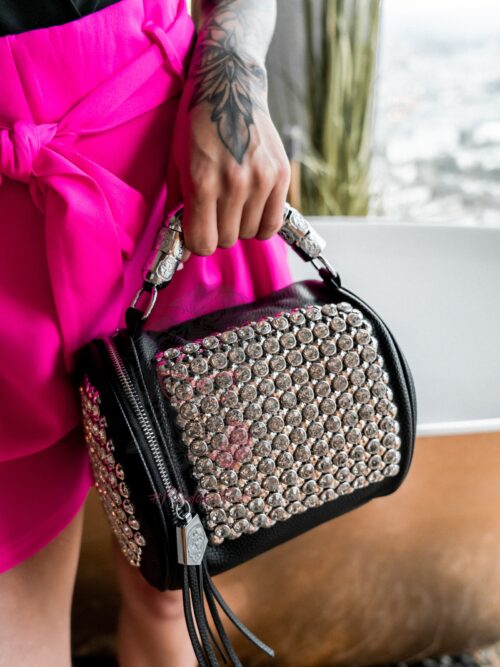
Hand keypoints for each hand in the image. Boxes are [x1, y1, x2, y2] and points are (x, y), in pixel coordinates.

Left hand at [165, 0, 289, 257]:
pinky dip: (261, 223)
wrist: (229, 88)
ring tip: (233, 205)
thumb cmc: (196, 127)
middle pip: (227, 240)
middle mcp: (234, 184)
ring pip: (250, 234)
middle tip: (214, 213)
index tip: (196, 233)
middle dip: (217, 232)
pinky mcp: (280, 175)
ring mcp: (261, 180)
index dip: (197, 243)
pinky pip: (272, 223)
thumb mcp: (175, 165)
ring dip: (240, 226)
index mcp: (202, 182)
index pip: (203, 243)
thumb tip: (184, 250)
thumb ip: (179, 208)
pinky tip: (252, 207)